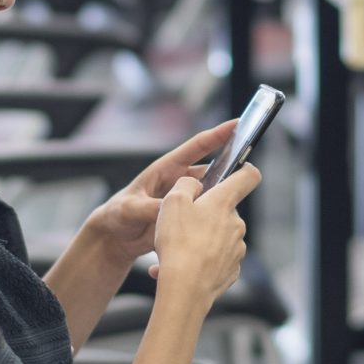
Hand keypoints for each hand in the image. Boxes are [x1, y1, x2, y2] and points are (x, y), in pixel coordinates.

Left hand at [86, 119, 238, 264]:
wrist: (114, 240)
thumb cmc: (116, 215)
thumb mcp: (129, 208)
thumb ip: (150, 208)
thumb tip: (172, 208)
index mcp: (166, 169)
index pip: (196, 147)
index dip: (218, 135)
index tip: (238, 124)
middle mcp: (179, 182)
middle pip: (212, 172)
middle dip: (229, 170)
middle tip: (248, 173)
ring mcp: (185, 201)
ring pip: (211, 195)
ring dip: (221, 199)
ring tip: (231, 205)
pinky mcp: (187, 219)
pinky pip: (205, 215)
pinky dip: (213, 219)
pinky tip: (220, 226)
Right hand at [152, 162, 258, 309]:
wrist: (186, 289)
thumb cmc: (178, 243)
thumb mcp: (172, 202)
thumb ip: (186, 185)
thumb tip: (195, 184)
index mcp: (225, 202)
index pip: (248, 175)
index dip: (244, 168)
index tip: (237, 169)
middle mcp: (236, 224)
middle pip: (224, 210)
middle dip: (204, 213)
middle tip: (180, 222)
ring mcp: (236, 249)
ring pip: (216, 237)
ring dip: (196, 240)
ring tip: (172, 250)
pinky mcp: (231, 270)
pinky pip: (214, 260)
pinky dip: (198, 261)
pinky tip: (177, 267)